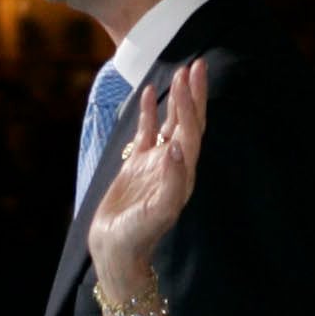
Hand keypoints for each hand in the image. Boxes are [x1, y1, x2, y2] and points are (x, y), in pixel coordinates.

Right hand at [89, 61, 207, 285]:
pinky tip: (149, 92)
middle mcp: (174, 166)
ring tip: (181, 71)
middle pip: (189, 123)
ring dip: (177, 99)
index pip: (191, 132)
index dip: (191, 105)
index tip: (188, 78)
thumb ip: (171, 182)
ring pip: (171, 124)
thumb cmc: (138, 237)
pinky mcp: (137, 166)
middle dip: (194, 95)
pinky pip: (146, 132)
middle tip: (197, 64)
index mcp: (183, 175)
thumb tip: (178, 148)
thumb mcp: (157, 212)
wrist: (117, 251)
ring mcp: (156, 164)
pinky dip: (150, 112)